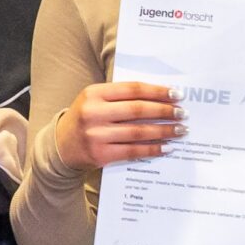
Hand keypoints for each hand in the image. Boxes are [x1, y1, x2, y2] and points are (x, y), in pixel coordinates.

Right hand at [53, 82, 182, 170]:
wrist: (61, 145)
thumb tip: (160, 98)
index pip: (132, 89)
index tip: (176, 95)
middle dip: (165, 111)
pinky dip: (152, 149)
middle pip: (138, 110)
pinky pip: (133, 151)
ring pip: (138, 132)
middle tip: (183, 113)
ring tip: (180, 130)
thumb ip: (121, 97)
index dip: (157, 91)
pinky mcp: (100, 154)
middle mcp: (94, 113)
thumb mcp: (96, 100)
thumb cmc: (86, 118)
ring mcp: (96, 135)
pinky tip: (166, 147)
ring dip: (164, 131)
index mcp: (94, 93)